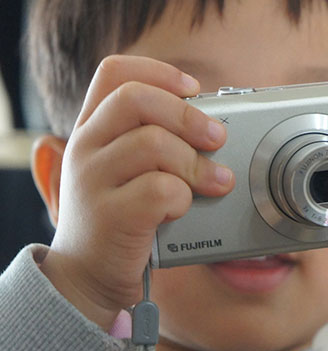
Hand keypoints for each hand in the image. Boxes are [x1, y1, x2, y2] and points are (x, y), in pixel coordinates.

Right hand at [38, 55, 233, 329]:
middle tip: (218, 138)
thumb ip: (156, 140)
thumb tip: (215, 123)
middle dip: (188, 115)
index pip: (115, 73)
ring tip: (216, 181)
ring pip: (152, 144)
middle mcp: (85, 147)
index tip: (194, 88)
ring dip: (196, 162)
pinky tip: (182, 208)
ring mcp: (93, 181)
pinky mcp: (111, 215)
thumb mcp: (129, 171)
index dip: (160, 73)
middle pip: (136, 99)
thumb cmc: (123, 219)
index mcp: (91, 129)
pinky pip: (160, 189)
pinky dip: (183, 197)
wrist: (90, 277)